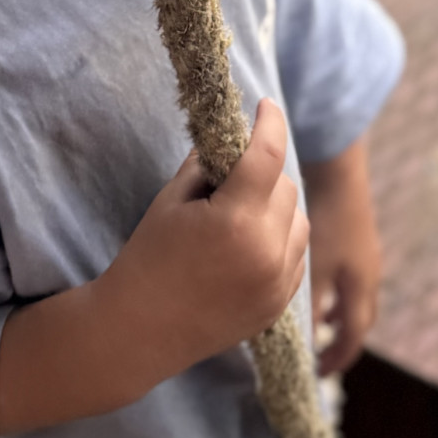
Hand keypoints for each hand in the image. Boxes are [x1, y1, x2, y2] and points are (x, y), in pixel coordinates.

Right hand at [107, 98, 309, 377]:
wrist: (138, 332)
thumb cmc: (148, 257)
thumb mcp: (171, 200)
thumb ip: (206, 164)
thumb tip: (231, 136)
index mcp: (236, 220)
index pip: (269, 154)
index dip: (270, 122)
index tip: (266, 104)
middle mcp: (266, 252)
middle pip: (285, 187)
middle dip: (264, 172)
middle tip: (231, 178)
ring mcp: (276, 283)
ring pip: (299, 220)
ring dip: (277, 206)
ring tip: (241, 212)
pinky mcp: (279, 305)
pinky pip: (296, 254)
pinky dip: (281, 239)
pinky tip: (249, 243)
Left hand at [302, 137, 381, 375]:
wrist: (339, 171)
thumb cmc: (326, 219)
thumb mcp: (316, 266)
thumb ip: (309, 302)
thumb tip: (300, 338)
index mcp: (360, 286)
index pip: (353, 334)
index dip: (338, 356)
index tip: (318, 373)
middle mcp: (367, 273)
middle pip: (357, 317)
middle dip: (340, 337)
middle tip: (320, 351)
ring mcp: (362, 253)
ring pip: (351, 294)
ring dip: (335, 311)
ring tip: (315, 318)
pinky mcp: (353, 236)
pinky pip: (346, 274)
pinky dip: (332, 287)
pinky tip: (311, 276)